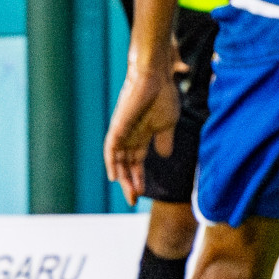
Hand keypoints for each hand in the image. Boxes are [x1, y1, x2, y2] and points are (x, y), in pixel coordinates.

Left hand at [104, 63, 177, 204]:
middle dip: (129, 182)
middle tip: (132, 200)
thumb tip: (165, 156)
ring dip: (122, 177)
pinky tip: (113, 176)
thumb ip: (164, 140)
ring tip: (128, 193)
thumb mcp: (167, 124)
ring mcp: (122, 132)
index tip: (140, 194)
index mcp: (141, 137)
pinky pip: (111, 147)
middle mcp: (129, 137)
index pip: (135, 163)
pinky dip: (111, 162)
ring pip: (117, 160)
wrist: (156, 78)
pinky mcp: (118, 126)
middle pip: (125, 165)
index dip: (137, 178)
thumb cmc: (162, 97)